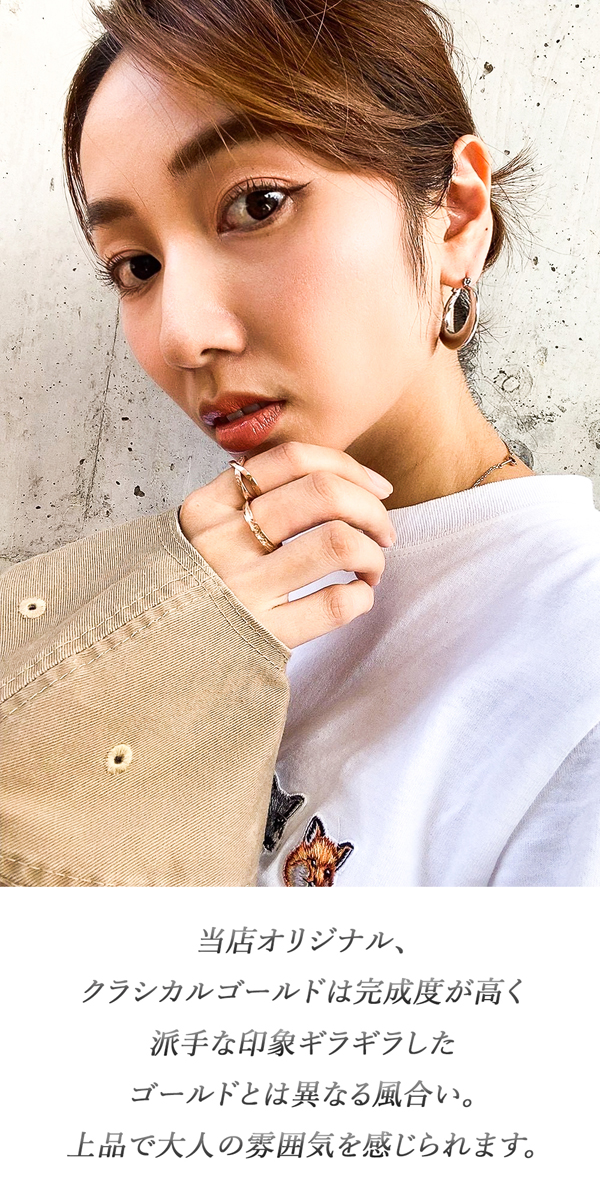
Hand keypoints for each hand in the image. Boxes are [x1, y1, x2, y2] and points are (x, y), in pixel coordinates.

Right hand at [179, 441, 395, 648]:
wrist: (151, 657)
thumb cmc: (195, 588)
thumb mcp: (202, 532)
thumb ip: (248, 501)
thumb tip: (339, 480)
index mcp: (208, 506)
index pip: (293, 459)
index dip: (348, 467)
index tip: (375, 487)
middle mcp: (222, 541)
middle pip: (323, 493)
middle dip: (371, 508)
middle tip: (383, 532)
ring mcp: (242, 589)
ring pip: (338, 543)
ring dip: (372, 553)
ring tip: (371, 568)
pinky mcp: (263, 634)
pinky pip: (336, 604)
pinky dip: (362, 597)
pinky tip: (355, 598)